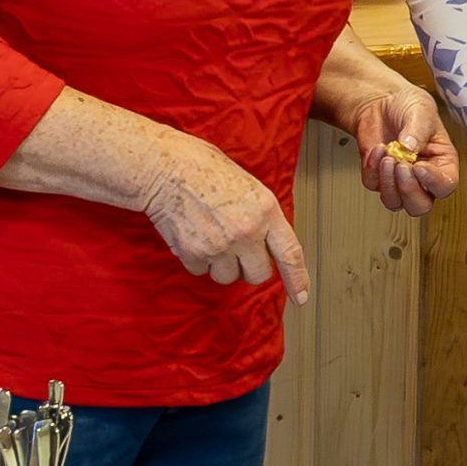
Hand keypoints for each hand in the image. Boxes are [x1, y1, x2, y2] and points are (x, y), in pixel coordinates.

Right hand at [134, 119, 309, 299]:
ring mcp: (221, 245)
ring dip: (221, 265)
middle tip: (236, 249)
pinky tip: (193, 234)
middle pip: (259, 275)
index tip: (301, 297)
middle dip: (248, 268)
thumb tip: (267, 244)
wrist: (165, 168)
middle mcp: (247, 231)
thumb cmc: (204, 169)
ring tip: (210, 235)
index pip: (290, 253)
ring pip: (228, 277)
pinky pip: (202, 272)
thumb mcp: (248, 187)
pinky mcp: (195, 254)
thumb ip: (262, 217)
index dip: (297, 279)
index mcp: (265, 210)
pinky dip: (197, 260)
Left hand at [354, 84, 460, 214]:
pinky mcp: (378, 177)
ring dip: (388, 182)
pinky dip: (372, 169)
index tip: (419, 166)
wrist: (379, 101)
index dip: (433, 181)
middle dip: (408, 190)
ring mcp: (399, 179)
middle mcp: (422, 176)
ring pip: (395, 202)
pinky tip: (378, 149)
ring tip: (387, 156)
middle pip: (420, 205)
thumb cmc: (407, 104)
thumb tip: (410, 149)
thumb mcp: (420, 109)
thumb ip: (418, 129)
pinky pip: (374, 185)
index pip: (445, 184)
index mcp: (442, 161)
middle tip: (402, 166)